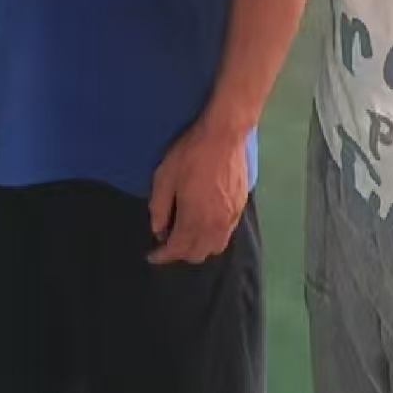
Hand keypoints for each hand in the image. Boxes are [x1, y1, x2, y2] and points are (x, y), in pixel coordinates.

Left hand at [148, 118, 250, 264]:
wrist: (224, 136)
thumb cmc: (190, 155)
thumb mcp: (164, 178)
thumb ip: (159, 208)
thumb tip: (158, 230)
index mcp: (194, 219)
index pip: (177, 250)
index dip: (162, 256)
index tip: (152, 255)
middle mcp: (215, 225)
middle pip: (197, 254)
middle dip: (179, 253)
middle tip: (167, 242)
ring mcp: (230, 218)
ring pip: (215, 248)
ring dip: (198, 248)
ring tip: (186, 236)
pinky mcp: (240, 207)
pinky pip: (227, 234)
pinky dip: (213, 238)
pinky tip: (205, 224)